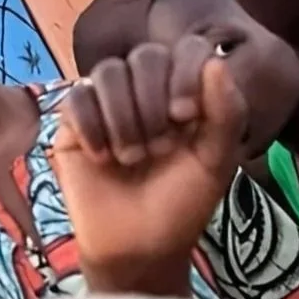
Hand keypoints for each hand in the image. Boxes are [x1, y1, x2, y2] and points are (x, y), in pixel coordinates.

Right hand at [53, 40, 245, 296]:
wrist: (138, 248)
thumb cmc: (181, 205)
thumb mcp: (216, 162)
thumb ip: (226, 112)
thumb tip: (214, 60)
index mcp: (185, 93)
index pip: (186, 50)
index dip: (185, 73)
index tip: (186, 117)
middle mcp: (145, 92)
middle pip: (144, 56)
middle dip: (152, 100)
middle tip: (158, 147)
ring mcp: (106, 105)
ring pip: (107, 72)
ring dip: (123, 116)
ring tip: (131, 158)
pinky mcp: (71, 125)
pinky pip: (75, 98)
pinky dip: (91, 126)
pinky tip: (102, 158)